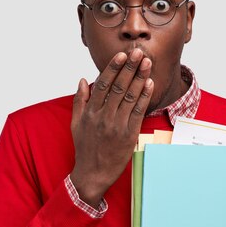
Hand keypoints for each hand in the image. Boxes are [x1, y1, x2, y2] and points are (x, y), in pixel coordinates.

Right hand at [70, 49, 153, 206]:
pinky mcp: (129, 134)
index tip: (121, 55)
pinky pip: (139, 111)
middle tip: (138, 52)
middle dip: (130, 67)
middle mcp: (103, 116)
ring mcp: (117, 125)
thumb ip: (80, 101)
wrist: (93, 173)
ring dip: (140, 77)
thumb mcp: (75, 123)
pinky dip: (145, 96)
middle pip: (119, 86)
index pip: (103, 84)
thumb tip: (84, 80)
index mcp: (90, 112)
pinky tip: (149, 83)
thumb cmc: (85, 148)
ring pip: (130, 96)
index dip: (113, 68)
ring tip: (147, 63)